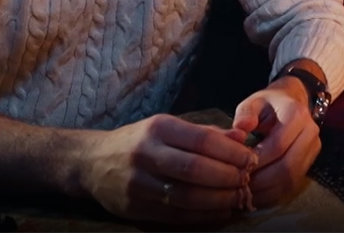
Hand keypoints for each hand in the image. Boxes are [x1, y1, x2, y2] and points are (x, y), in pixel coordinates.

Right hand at [79, 114, 255, 222]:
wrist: (92, 162)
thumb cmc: (140, 141)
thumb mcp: (169, 127)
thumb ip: (206, 133)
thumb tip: (242, 138)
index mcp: (159, 128)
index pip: (202, 140)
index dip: (231, 152)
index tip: (252, 159)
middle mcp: (146, 153)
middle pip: (195, 169)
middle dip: (228, 178)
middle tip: (248, 182)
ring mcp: (138, 183)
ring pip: (186, 196)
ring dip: (218, 200)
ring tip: (239, 199)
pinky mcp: (134, 207)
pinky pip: (175, 215)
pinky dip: (202, 215)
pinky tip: (220, 211)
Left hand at [232, 78, 320, 207]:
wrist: (292, 100)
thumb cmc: (268, 103)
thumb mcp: (254, 101)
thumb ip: (245, 114)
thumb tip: (238, 131)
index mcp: (296, 114)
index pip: (278, 145)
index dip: (257, 160)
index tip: (237, 168)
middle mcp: (310, 131)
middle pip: (287, 166)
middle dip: (262, 180)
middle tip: (240, 185)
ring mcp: (314, 148)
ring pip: (292, 178)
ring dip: (268, 190)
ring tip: (246, 193)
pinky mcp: (311, 161)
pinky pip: (294, 183)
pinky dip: (274, 193)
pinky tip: (257, 195)